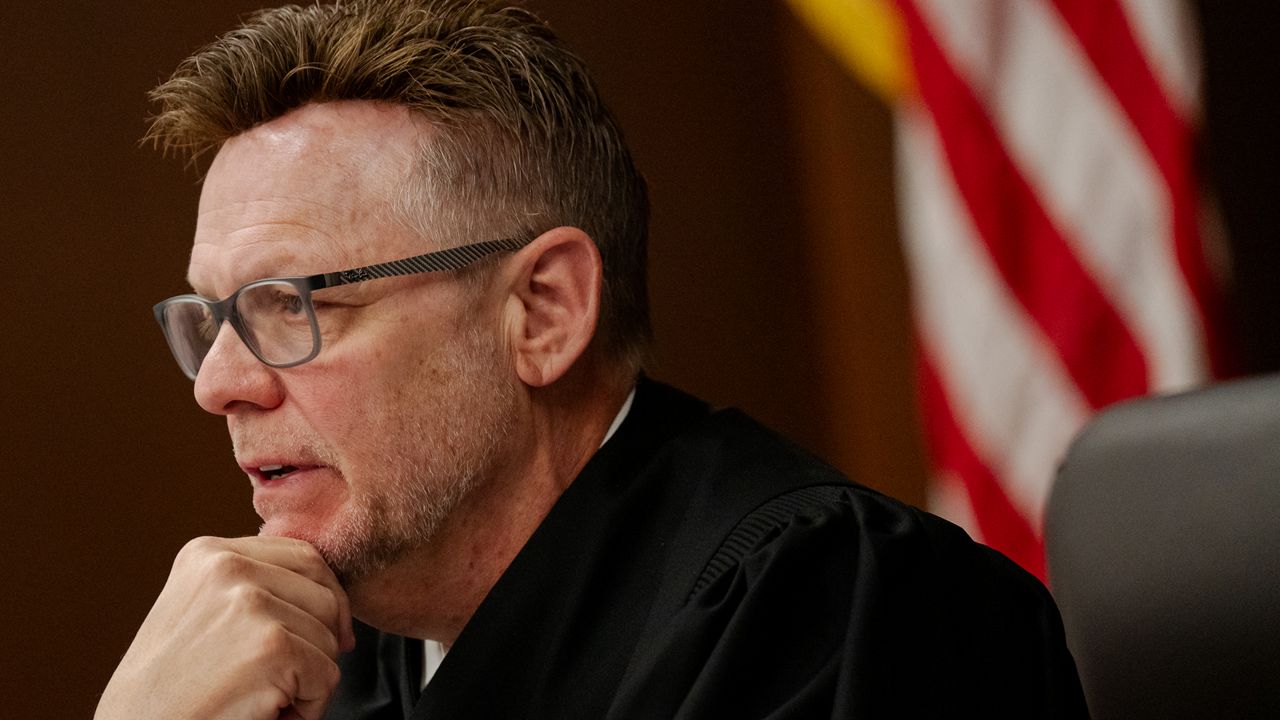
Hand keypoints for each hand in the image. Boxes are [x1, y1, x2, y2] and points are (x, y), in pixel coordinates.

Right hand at [96, 536, 355, 719]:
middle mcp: (229, 567)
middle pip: (325, 595)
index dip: (326, 599)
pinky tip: (267, 711)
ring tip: (263, 695)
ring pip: (330, 638)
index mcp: (209, 553)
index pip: (304, 557)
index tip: (325, 633)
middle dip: (322, 640)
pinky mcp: (271, 646)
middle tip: (286, 677)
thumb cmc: (170, 687)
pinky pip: (326, 675)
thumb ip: (251, 586)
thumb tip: (328, 587)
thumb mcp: (200, 611)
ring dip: (310, 677)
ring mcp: (250, 603)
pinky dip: (309, 704)